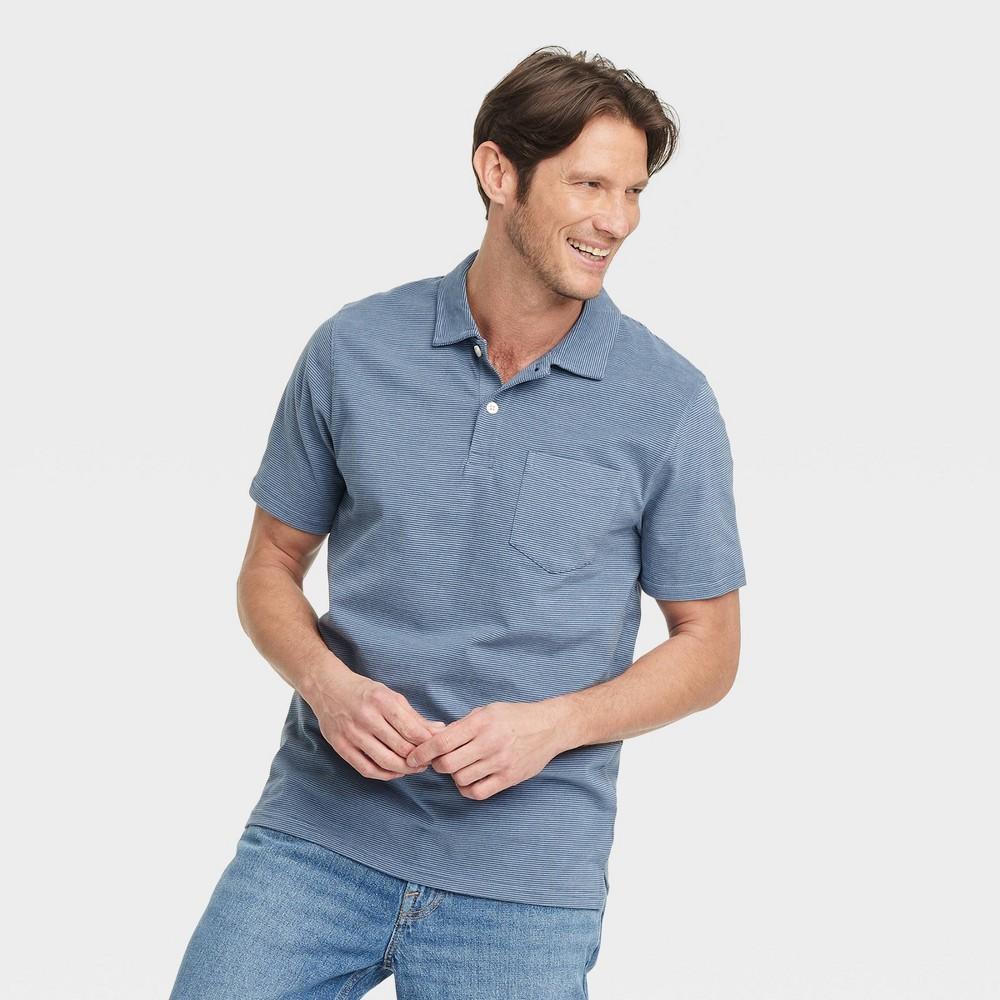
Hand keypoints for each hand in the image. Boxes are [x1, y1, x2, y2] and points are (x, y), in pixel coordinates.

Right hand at [307, 671, 446, 780]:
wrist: (327, 688)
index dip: (428, 744)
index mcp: (382, 701)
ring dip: (405, 769)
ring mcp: (352, 734)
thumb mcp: (391, 696)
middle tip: (428, 760)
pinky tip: (395, 772)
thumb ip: (414, 716)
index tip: (435, 747)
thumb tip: (439, 730)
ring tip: (414, 768)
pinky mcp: (341, 747)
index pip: (412, 730)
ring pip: (385, 761)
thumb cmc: (364, 692)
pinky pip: (367, 769)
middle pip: (401, 748)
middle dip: (419, 758)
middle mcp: (367, 718)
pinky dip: (385, 775)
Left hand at [404, 701, 562, 799]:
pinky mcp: (508, 778)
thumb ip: (460, 726)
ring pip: (460, 779)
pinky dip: (467, 788)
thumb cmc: (514, 716)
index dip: (422, 752)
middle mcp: (490, 742)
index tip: (412, 757)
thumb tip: (431, 739)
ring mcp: (500, 762)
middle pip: (447, 765)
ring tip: (459, 766)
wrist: (549, 727)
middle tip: (438, 761)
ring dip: (453, 775)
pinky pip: (477, 792)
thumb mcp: (486, 711)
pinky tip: (469, 779)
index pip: (442, 742)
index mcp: (481, 722)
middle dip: (436, 765)